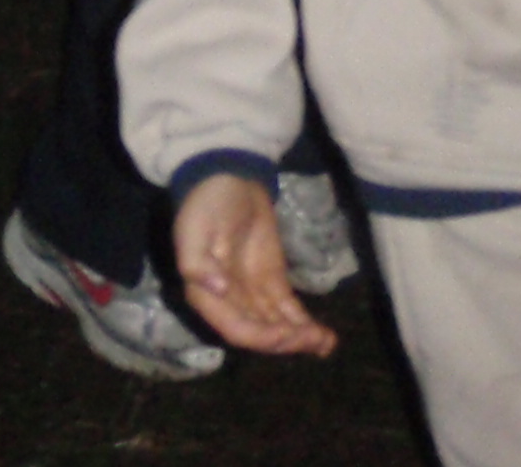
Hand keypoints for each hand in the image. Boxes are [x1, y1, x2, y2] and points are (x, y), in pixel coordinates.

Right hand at [173, 175, 338, 357]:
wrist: (229, 179)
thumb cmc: (207, 204)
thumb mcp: (194, 229)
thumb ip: (198, 262)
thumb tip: (218, 290)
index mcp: (206, 297)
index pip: (236, 329)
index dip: (261, 337)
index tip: (287, 332)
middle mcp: (229, 303)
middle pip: (260, 333)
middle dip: (287, 340)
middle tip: (314, 338)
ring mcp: (253, 294)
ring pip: (277, 325)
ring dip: (300, 338)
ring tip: (326, 342)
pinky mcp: (272, 283)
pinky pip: (288, 310)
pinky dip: (305, 324)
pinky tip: (325, 338)